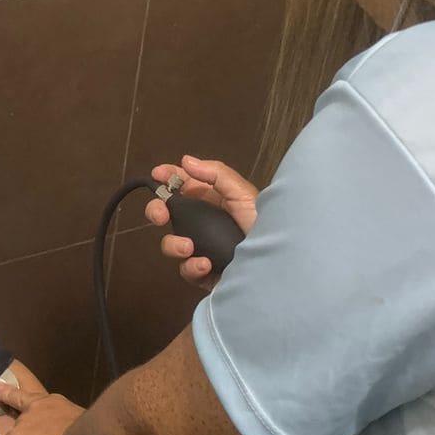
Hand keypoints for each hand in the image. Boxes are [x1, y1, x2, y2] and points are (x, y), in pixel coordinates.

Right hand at [145, 157, 259, 286]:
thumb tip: (185, 161)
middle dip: (156, 211)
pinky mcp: (203, 274)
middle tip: (160, 215)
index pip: (183, 185)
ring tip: (188, 247)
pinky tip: (205, 264)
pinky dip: (192, 267)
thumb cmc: (266, 226)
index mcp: (212, 201)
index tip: (157, 174)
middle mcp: (202, 224)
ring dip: (174, 244)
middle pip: (167, 214)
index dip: (168, 177)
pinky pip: (186, 270)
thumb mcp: (244, 194)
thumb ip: (216, 174)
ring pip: (171, 245)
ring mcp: (201, 249)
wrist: (278, 266)